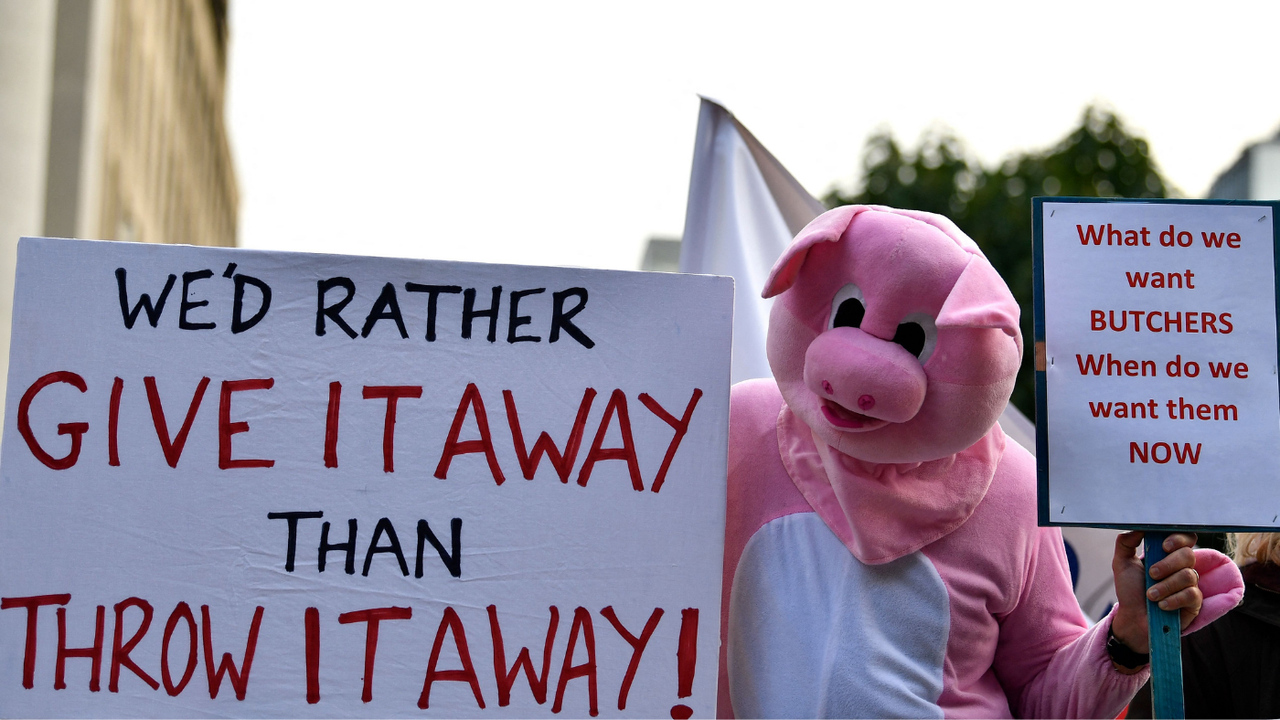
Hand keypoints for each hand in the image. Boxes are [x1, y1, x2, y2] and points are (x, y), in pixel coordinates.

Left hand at [1109, 531, 1202, 657]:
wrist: (1132, 619)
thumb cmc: (1129, 590)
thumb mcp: (1121, 563)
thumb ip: (1126, 542)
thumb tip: (1139, 526)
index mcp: (1167, 553)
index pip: (1185, 537)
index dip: (1179, 538)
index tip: (1163, 545)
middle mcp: (1182, 566)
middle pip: (1188, 555)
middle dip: (1167, 564)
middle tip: (1151, 574)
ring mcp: (1190, 584)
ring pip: (1188, 575)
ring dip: (1165, 586)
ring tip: (1150, 595)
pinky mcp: (1195, 602)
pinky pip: (1192, 595)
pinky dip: (1173, 599)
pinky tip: (1161, 605)